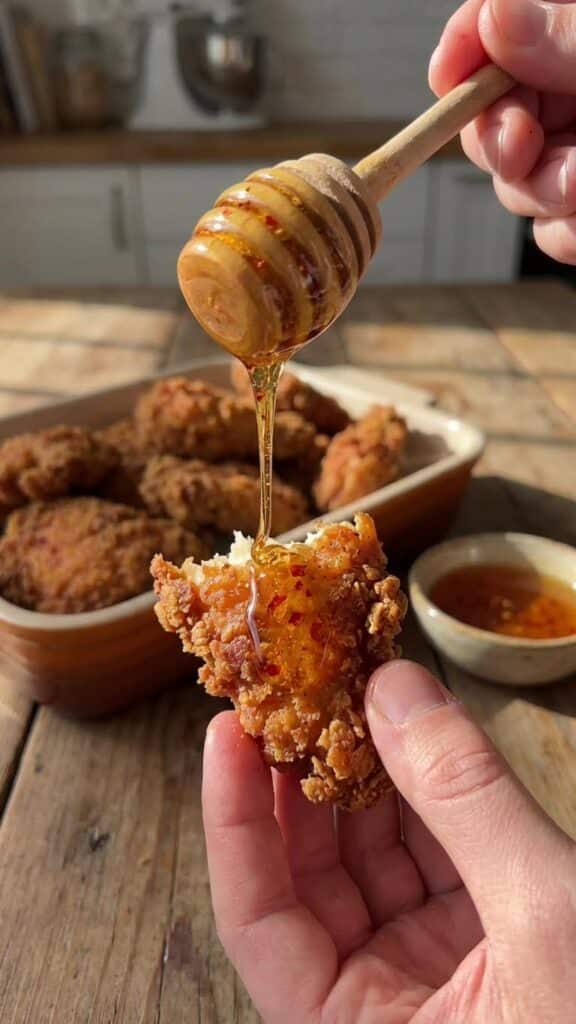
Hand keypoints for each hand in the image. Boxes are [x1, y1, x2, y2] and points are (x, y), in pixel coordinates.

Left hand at [202, 661, 575, 1022]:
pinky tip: (412, 732)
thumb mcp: (545, 917)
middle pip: (312, 878)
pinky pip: (436, 853)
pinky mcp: (490, 942)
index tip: (226, 731)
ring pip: (374, 856)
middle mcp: (385, 1007)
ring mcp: (438, 973)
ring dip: (363, 772)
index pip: (258, 919)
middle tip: (294, 689)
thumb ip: (466, 800)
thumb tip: (393, 689)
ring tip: (350, 692)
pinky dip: (425, 791)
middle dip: (300, 778)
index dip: (234, 820)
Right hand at [430, 0, 575, 263]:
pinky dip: (561, 235)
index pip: (500, 25)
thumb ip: (568, 38)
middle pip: (493, 113)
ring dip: (538, 192)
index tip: (448, 75)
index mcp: (573, 39)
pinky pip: (548, 228)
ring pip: (516, 180)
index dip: (467, 46)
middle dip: (498, 138)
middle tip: (521, 150)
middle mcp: (570, 95)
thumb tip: (496, 15)